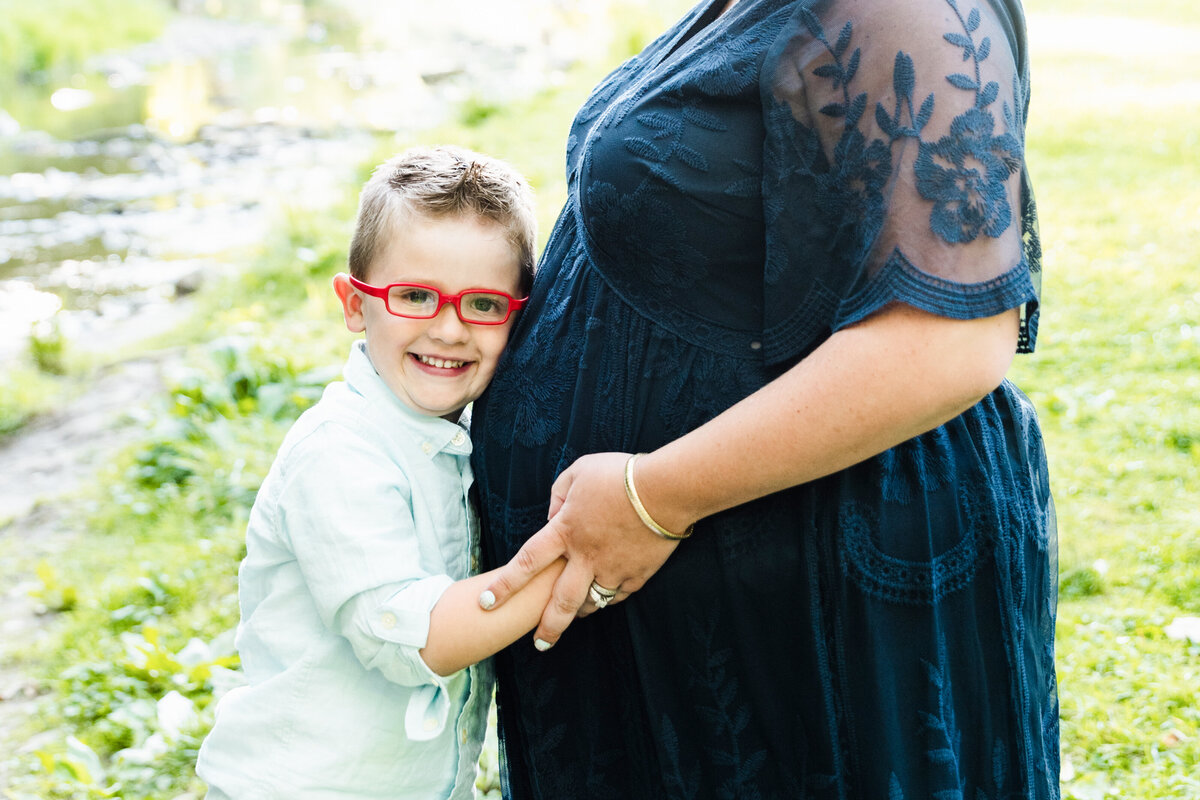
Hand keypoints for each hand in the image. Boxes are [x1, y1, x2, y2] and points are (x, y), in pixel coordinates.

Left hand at [479, 452, 682, 648]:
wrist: (666, 489)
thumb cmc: (619, 474)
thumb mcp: (578, 472)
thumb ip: (558, 494)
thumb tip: (553, 515)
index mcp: (566, 531)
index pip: (526, 562)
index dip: (505, 585)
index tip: (486, 602)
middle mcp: (585, 556)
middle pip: (560, 602)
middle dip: (547, 627)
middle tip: (538, 645)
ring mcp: (613, 569)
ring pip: (591, 603)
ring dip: (579, 613)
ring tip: (573, 618)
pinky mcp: (638, 574)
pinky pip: (619, 594)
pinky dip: (609, 596)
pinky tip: (605, 595)